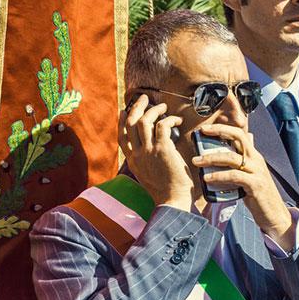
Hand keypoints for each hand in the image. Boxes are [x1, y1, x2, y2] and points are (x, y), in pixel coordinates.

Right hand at [118, 94, 191, 209]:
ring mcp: (149, 152)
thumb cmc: (165, 191)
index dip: (122, 121)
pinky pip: (162, 126)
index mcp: (133, 161)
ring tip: (163, 106)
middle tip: (144, 98)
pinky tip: (176, 120)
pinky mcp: (163, 150)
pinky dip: (169, 119)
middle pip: (131, 124)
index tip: (125, 110)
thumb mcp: (148, 176)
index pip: (121, 137)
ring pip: (144, 121)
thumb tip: (151, 149)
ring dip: (153, 110)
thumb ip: (146, 162)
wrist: (172, 201)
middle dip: (136, 107)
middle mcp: (137, 155)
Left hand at [191, 123, 294, 249]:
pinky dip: (219, 176)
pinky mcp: (256, 185)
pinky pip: (234, 176)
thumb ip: (241, 162)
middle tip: (199, 136)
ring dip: (211, 158)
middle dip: (218, 133)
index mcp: (253, 156)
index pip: (240, 134)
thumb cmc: (258, 195)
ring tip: (196, 161)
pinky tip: (207, 178)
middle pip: (238, 138)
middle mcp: (256, 160)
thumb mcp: (249, 174)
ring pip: (232, 158)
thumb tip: (233, 152)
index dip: (222, 128)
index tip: (204, 128)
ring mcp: (257, 171)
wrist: (274, 214)